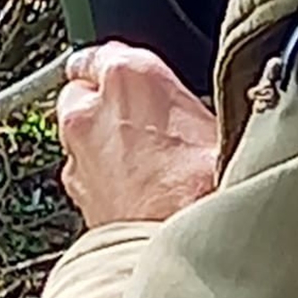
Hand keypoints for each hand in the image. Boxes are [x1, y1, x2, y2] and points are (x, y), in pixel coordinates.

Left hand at [57, 42, 218, 228]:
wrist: (178, 247)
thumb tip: (206, 103)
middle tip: (147, 122)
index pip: (107, 51)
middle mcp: (89, 107)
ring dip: (102, 140)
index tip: (139, 81)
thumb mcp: (223, 124)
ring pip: (81, 131)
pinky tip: (137, 188)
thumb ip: (191, 102)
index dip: (125, 69)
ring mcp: (77, 150)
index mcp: (128, 75)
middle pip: (85, 90)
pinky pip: (85, 169)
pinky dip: (101, 173)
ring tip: (147, 162)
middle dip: (107, 103)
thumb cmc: (208, 189)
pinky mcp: (75, 189)